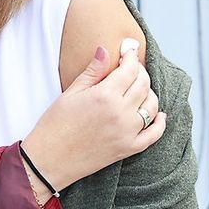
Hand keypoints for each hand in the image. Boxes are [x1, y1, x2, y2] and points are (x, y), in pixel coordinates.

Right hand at [22, 39, 165, 194]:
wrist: (49, 159)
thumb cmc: (55, 124)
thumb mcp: (71, 92)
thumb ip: (93, 71)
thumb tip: (105, 49)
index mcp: (105, 96)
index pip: (129, 69)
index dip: (131, 56)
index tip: (128, 51)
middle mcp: (120, 113)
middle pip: (143, 85)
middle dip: (140, 72)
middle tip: (131, 67)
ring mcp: (127, 132)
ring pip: (151, 106)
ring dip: (149, 93)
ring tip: (139, 88)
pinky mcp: (128, 149)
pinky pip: (153, 134)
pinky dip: (160, 123)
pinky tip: (159, 115)